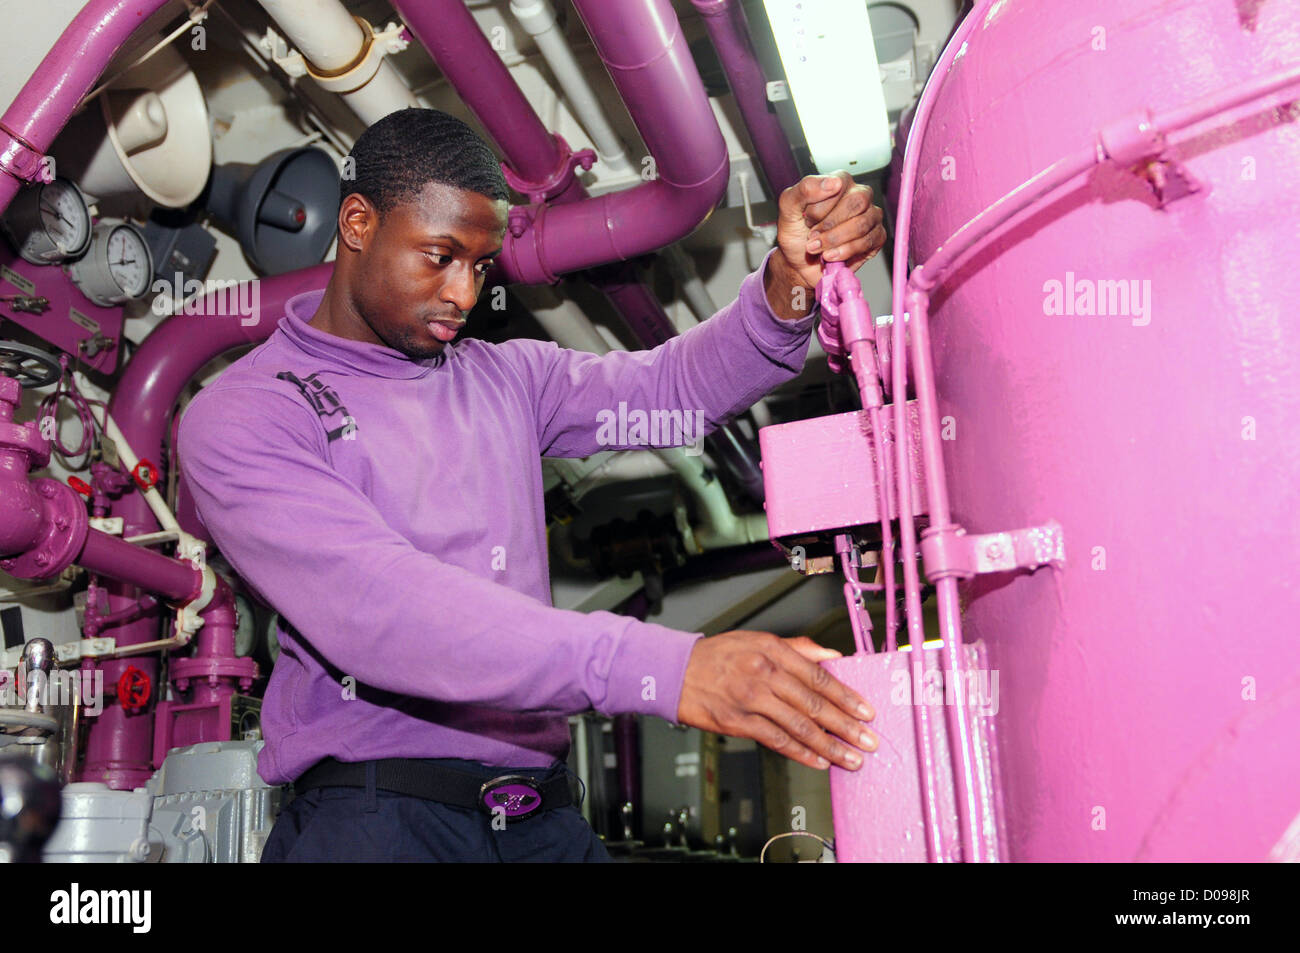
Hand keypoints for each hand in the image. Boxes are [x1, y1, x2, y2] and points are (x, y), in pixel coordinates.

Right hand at [676, 630, 878, 770]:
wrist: (674, 671)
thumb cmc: (717, 656)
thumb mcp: (758, 640)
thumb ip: (798, 649)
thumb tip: (834, 657)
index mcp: (772, 651)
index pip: (818, 676)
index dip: (846, 696)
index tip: (866, 711)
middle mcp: (763, 673)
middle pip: (814, 704)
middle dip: (846, 726)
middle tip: (867, 740)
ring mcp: (750, 699)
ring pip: (798, 726)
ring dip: (829, 746)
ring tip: (850, 758)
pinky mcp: (737, 722)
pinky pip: (776, 740)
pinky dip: (800, 753)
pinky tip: (818, 761)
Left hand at [774, 171, 886, 291]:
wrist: (799, 264)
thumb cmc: (796, 233)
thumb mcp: (789, 208)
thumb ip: (805, 189)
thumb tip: (833, 182)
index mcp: (840, 182)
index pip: (839, 185)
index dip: (820, 207)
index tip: (806, 219)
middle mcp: (860, 196)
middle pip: (857, 202)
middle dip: (829, 225)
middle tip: (812, 236)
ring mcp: (871, 216)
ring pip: (861, 224)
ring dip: (834, 240)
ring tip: (817, 248)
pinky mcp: (877, 237)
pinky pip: (867, 242)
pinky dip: (844, 252)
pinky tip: (831, 256)